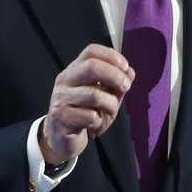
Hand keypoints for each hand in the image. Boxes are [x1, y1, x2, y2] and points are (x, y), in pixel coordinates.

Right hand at [40, 43, 134, 162]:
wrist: (62, 140)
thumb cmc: (85, 116)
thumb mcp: (105, 98)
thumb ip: (116, 85)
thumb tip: (130, 72)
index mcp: (75, 70)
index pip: (91, 51)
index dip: (111, 56)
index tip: (125, 67)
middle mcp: (65, 80)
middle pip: (91, 66)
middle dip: (115, 76)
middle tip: (126, 87)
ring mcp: (61, 98)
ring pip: (94, 94)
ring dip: (110, 104)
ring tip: (110, 112)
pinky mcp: (61, 117)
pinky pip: (89, 116)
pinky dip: (98, 121)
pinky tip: (94, 124)